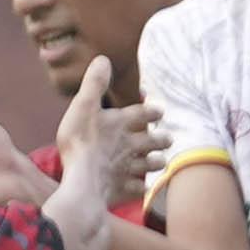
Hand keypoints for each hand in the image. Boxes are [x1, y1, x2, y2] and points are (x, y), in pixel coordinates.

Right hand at [54, 57, 169, 212]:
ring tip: (162, 162)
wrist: (83, 181)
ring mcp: (127, 170)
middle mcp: (129, 146)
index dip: (151, 112)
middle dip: (161, 140)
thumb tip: (104, 59)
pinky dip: (139, 189)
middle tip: (169, 139)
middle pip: (151, 142)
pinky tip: (142, 190)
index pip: (142, 114)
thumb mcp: (83, 105)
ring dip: (156, 163)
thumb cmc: (80, 142)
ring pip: (148, 166)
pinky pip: (134, 190)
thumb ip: (94, 83)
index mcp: (121, 124)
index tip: (160, 112)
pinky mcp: (121, 190)